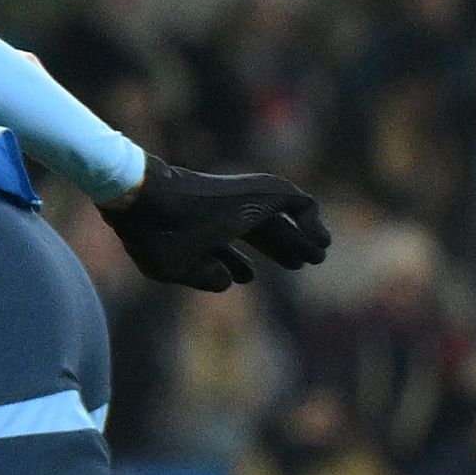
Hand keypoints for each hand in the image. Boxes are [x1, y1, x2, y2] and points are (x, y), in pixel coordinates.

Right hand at [100, 158, 331, 291]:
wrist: (156, 203)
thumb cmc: (159, 238)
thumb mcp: (176, 268)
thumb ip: (204, 277)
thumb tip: (231, 281)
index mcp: (203, 230)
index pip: (224, 245)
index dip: (238, 264)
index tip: (247, 277)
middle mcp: (225, 214)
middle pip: (259, 233)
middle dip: (278, 249)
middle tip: (299, 265)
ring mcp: (246, 201)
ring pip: (282, 222)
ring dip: (300, 241)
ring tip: (318, 256)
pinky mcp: (267, 193)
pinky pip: (301, 206)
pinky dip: (312, 225)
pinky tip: (320, 245)